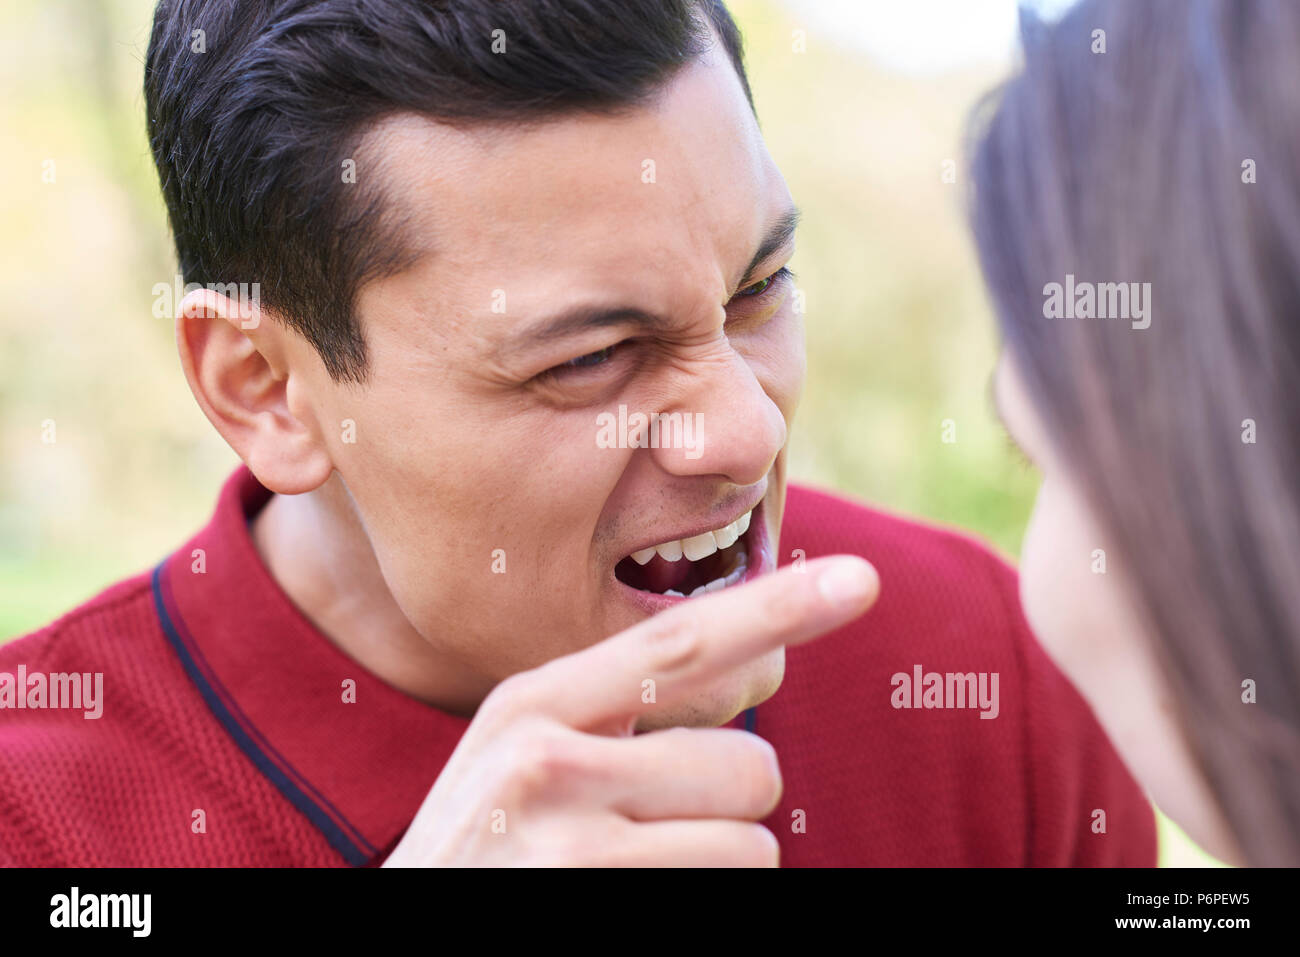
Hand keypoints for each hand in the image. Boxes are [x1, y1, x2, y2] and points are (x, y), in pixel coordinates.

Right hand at [383, 555, 878, 866]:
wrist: (407, 935)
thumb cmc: (486, 844)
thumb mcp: (515, 753)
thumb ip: (607, 711)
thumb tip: (734, 677)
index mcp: (534, 703)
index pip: (678, 643)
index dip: (777, 610)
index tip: (860, 579)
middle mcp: (549, 764)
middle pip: (749, 765)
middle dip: (734, 803)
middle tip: (659, 826)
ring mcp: (571, 848)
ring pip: (752, 848)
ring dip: (719, 864)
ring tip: (636, 870)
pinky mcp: (599, 906)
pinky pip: (730, 901)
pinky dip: (708, 905)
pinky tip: (628, 897)